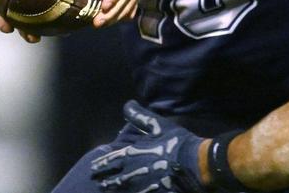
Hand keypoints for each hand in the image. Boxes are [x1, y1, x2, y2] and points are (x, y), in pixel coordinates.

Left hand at [91, 100, 207, 192]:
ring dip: (115, 189)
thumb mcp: (157, 124)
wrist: (195, 162)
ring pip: (124, 188)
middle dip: (106, 180)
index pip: (112, 159)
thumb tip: (127, 104)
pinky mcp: (154, 191)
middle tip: (98, 182)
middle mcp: (134, 170)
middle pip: (115, 177)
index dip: (102, 163)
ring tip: (108, 190)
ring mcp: (143, 183)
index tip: (93, 167)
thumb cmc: (176, 141)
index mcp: (133, 153)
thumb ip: (139, 116)